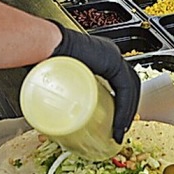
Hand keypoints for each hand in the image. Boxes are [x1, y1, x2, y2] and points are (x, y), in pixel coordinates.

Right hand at [51, 23, 139, 142]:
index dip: (122, 103)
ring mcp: (112, 54)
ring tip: (118, 129)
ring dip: (127, 111)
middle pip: (129, 85)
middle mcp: (109, 53)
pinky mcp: (112, 60)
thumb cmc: (42, 56)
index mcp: (99, 55)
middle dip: (127, 108)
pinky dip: (124, 107)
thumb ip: (61, 90)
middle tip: (119, 127)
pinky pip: (125, 88)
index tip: (116, 122)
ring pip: (130, 87)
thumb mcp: (57, 77)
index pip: (120, 81)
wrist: (44, 43)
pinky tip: (118, 122)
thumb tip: (53, 114)